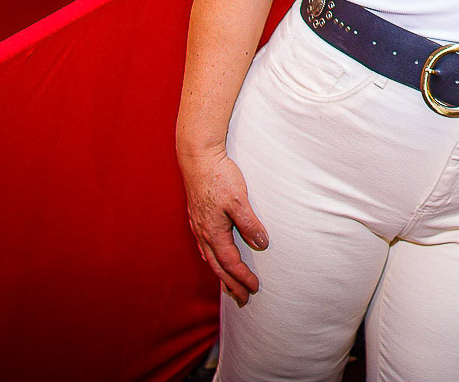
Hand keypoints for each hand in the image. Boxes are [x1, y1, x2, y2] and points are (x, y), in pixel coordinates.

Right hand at [180, 148, 268, 305]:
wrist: (198, 158)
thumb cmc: (219, 177)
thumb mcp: (239, 200)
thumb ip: (249, 223)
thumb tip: (261, 243)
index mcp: (213, 232)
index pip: (230, 263)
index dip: (242, 277)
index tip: (255, 287)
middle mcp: (203, 233)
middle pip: (217, 267)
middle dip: (231, 285)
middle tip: (243, 300)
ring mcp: (198, 226)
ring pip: (209, 258)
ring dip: (221, 274)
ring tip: (230, 286)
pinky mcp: (197, 218)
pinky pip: (204, 247)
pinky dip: (212, 259)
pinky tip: (216, 258)